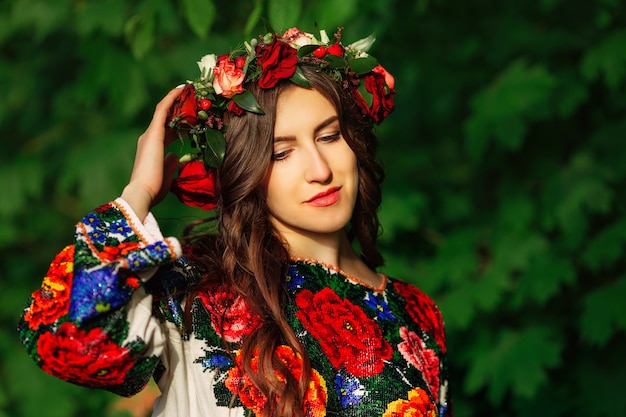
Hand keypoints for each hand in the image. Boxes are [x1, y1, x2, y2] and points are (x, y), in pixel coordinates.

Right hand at [121, 87, 182, 220]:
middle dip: (178, 107)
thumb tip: (176, 156)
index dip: (178, 121)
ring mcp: (150, 134)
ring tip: (188, 88)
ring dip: (176, 98)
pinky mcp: (154, 133)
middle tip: (192, 96)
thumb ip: (170, 163)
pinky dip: (172, 98)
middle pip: (165, 117)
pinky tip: (182, 89)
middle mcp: (149, 138)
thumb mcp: (166, 174)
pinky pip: (164, 109)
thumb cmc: (154, 188)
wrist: (143, 192)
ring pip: (164, 110)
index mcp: (153, 148)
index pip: (167, 129)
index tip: (189, 114)